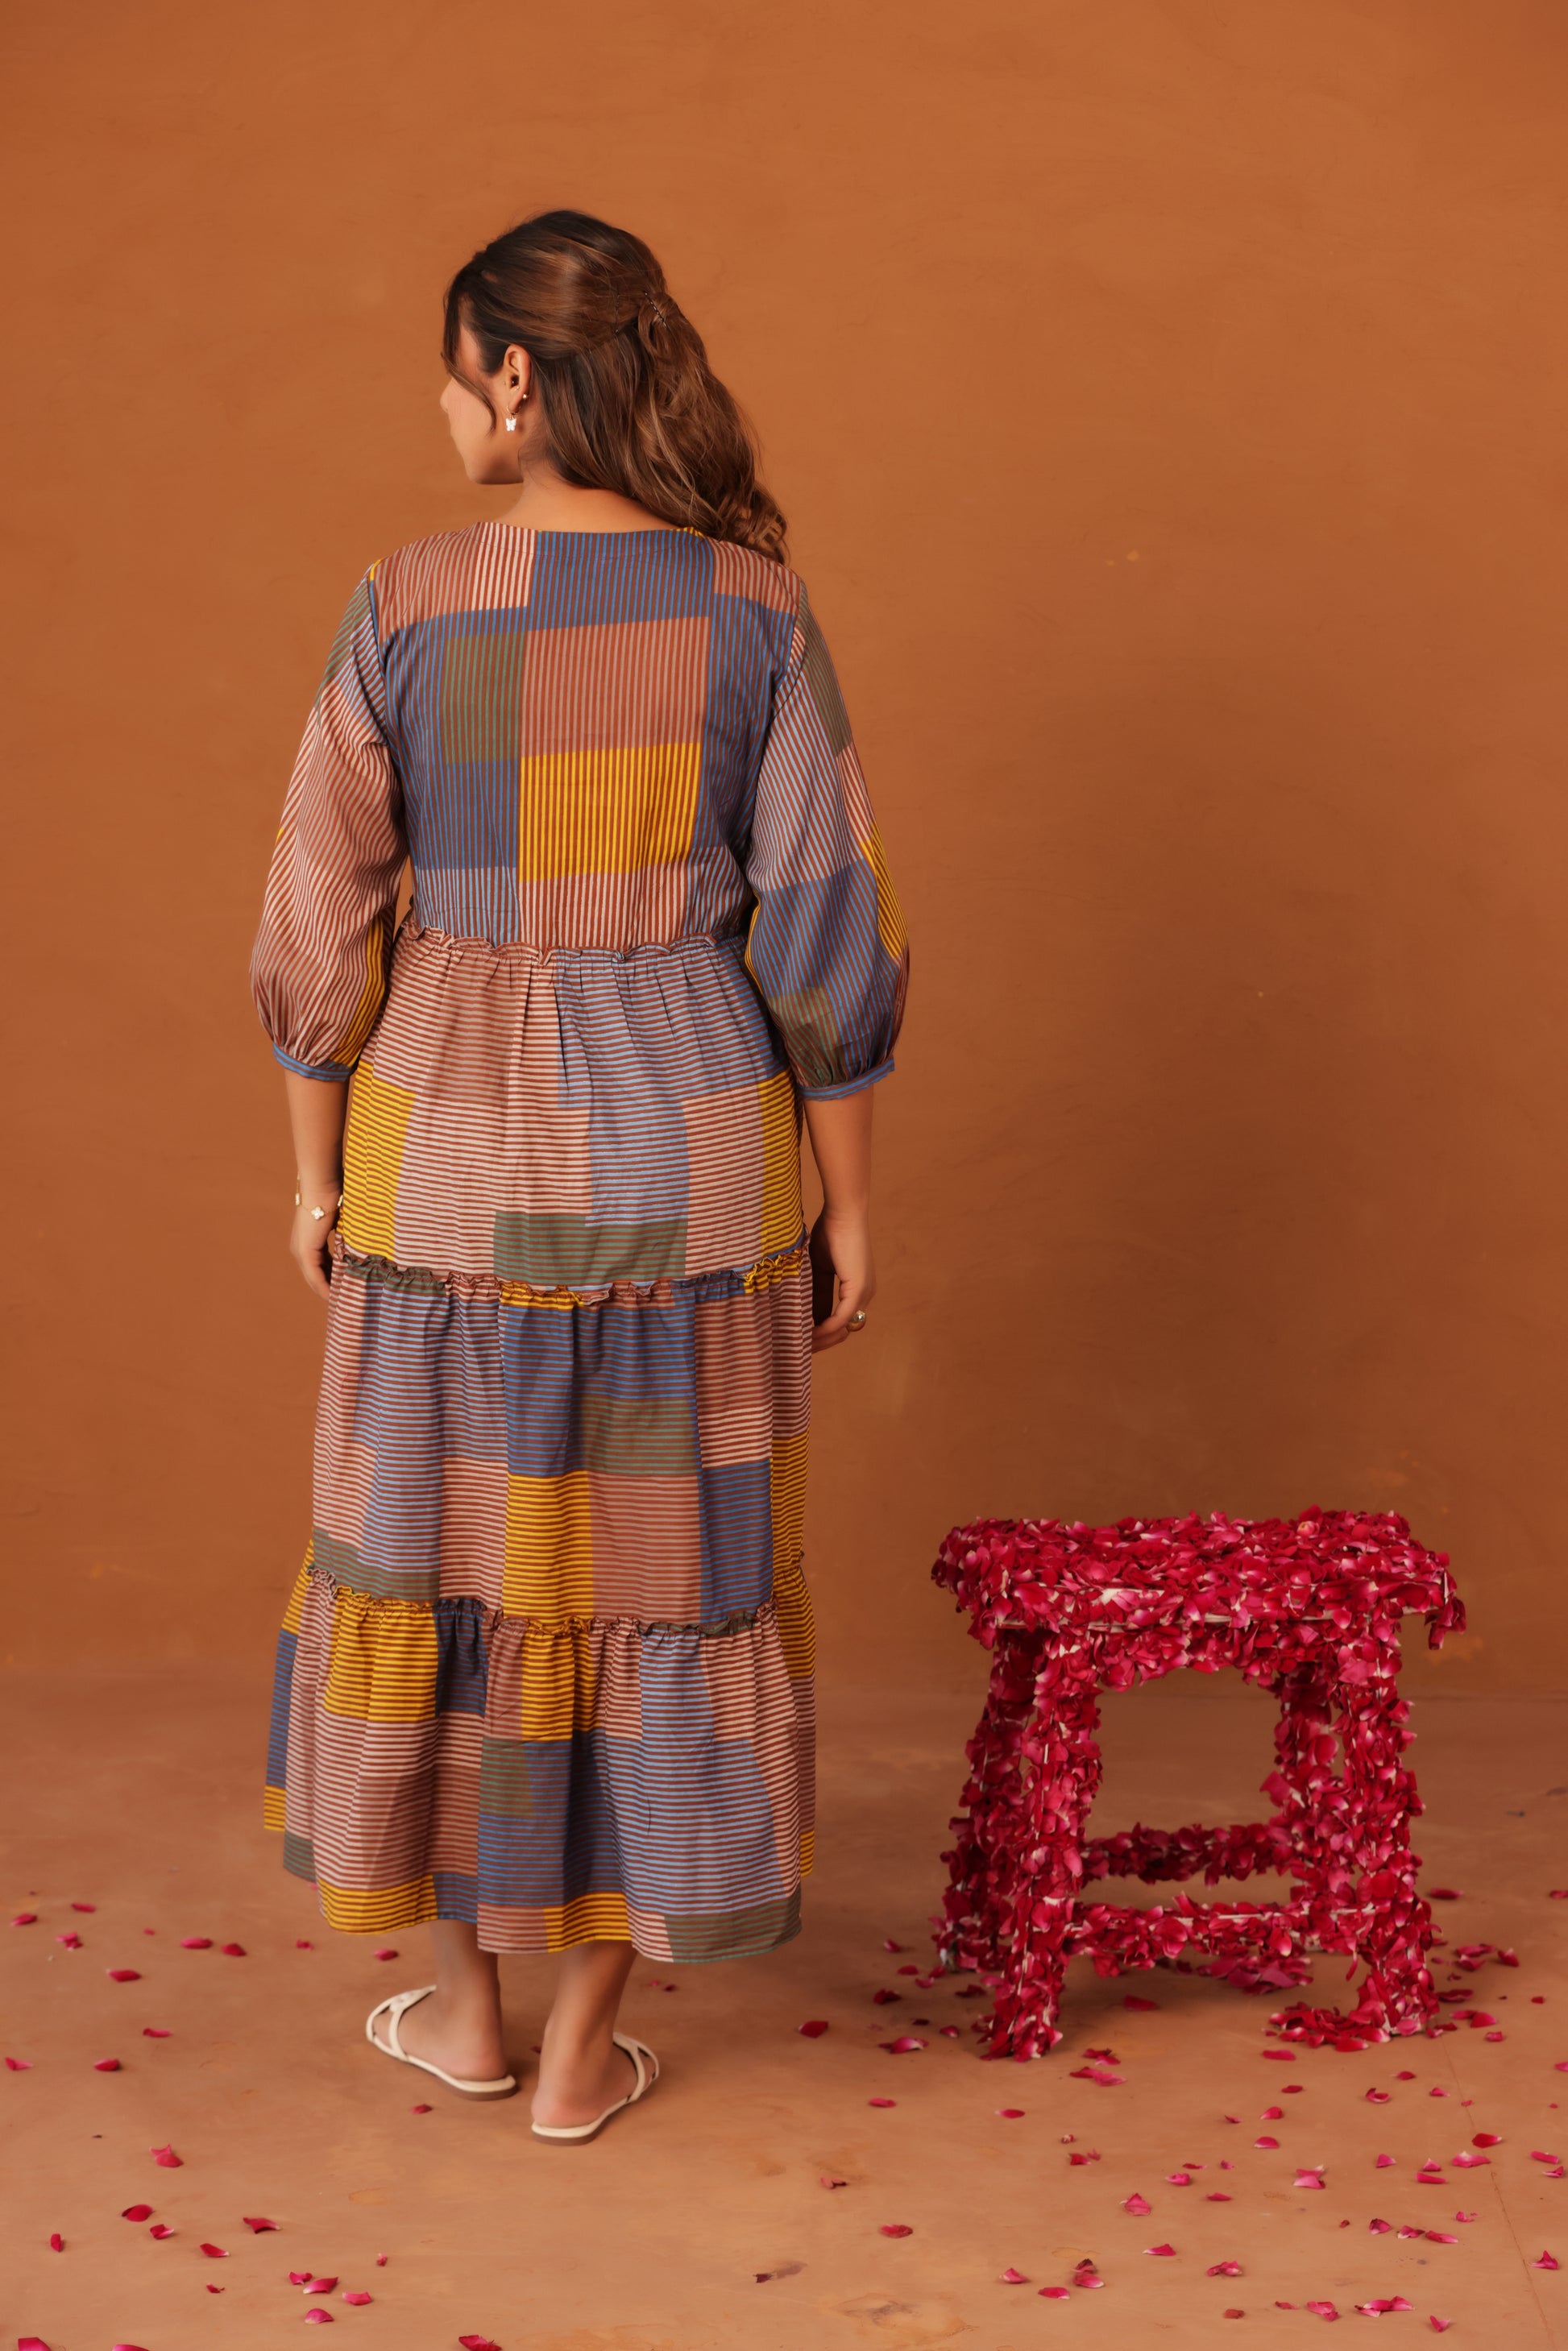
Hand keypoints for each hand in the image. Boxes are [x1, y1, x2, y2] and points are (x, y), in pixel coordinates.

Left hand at [290, 1186, 340, 1300]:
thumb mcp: (343, 1219)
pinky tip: (333, 1296)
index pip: (321, 1264)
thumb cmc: (336, 1195)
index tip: (347, 1285)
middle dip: (330, 1286)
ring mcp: (301, 1250)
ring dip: (327, 1290)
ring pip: (314, 1278)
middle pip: (316, 1274)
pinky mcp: (304, 1252)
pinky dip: (323, 1286)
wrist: (323, 1185)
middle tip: (346, 1299)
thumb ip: (348, 1233)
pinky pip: (314, 1276)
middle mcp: (301, 1247)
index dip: (333, 1276)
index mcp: (309, 1240)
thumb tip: (364, 1239)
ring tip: (342, 1301)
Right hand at [809, 1203, 874, 1351]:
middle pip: (842, 1329)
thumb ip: (814, 1289)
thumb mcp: (817, 1267)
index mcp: (856, 1288)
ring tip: (801, 1343)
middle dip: (821, 1340)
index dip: (819, 1331)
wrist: (841, 1214)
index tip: (799, 1337)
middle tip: (798, 1346)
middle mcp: (864, 1295)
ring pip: (842, 1328)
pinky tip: (810, 1332)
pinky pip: (842, 1318)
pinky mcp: (858, 1289)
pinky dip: (826, 1328)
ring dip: (821, 1338)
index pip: (838, 1319)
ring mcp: (863, 1293)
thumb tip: (799, 1309)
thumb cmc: (829, 1232)